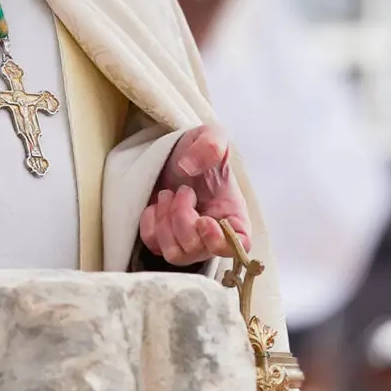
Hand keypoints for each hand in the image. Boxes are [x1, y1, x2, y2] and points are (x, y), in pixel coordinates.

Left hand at [139, 125, 250, 265]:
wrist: (174, 155)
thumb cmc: (199, 151)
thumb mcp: (212, 136)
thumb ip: (210, 145)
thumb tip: (188, 167)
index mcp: (233, 214)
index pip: (239, 247)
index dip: (220, 241)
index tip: (204, 219)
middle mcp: (213, 234)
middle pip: (198, 251)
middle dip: (183, 218)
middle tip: (183, 191)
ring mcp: (188, 241)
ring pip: (175, 254)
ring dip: (166, 222)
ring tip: (168, 195)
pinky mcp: (165, 240)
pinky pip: (153, 245)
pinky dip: (150, 223)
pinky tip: (157, 204)